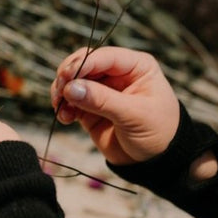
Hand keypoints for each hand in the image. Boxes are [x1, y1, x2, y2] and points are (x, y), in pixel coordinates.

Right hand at [51, 47, 179, 164]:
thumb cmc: (157, 132)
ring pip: (73, 81)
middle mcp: (116, 74)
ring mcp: (101, 90)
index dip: (82, 64)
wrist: (154, 161)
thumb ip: (102, 100)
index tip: (66, 77)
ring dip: (62, 92)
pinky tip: (65, 118)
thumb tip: (71, 88)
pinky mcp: (90, 107)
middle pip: (83, 64)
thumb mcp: (134, 114)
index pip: (104, 56)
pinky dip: (63, 107)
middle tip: (60, 91)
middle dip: (68, 76)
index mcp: (135, 66)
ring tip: (60, 107)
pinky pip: (70, 101)